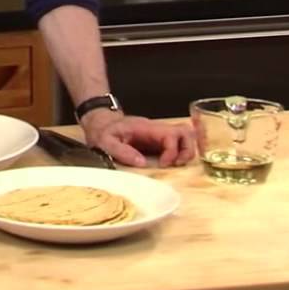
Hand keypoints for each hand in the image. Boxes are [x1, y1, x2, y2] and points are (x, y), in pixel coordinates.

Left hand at [80, 111, 196, 167]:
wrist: (101, 124)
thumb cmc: (104, 131)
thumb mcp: (106, 140)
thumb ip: (121, 150)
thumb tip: (142, 163)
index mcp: (146, 128)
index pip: (171, 134)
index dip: (172, 151)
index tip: (163, 164)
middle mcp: (157, 130)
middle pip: (186, 132)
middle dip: (187, 150)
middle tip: (176, 164)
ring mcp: (159, 135)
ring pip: (186, 137)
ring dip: (187, 152)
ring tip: (176, 165)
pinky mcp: (159, 142)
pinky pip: (178, 144)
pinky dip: (181, 154)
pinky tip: (172, 164)